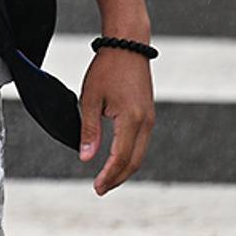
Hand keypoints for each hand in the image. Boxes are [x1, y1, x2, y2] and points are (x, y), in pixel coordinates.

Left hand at [78, 46, 154, 194]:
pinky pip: (141, 143)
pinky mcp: (148, 115)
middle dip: (117, 178)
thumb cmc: (106, 69)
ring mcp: (150, 120)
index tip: (96, 188)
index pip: (121, 158)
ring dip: (124, 168)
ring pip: (139, 154)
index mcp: (132, 120)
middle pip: (134, 162)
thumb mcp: (90, 98)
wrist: (127, 46)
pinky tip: (116, 159)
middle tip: (100, 188)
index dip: (109, 176)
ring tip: (106, 178)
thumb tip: (86, 157)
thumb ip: (89, 130)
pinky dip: (129, 155)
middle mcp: (146, 123)